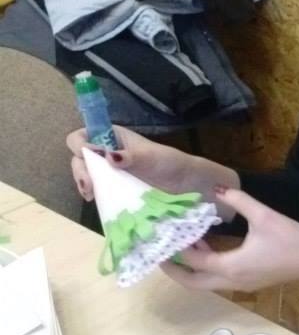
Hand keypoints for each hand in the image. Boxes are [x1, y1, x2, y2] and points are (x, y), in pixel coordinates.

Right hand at [67, 125, 193, 201]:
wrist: (183, 183)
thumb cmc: (168, 163)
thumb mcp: (151, 157)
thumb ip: (131, 156)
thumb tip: (108, 156)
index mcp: (112, 136)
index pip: (83, 135)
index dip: (80, 144)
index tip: (87, 157)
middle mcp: (106, 151)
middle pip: (79, 156)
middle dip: (80, 169)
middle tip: (88, 184)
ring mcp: (108, 170)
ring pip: (84, 173)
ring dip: (83, 182)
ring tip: (90, 194)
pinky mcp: (112, 187)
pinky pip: (95, 188)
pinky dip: (92, 192)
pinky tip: (94, 199)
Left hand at [160, 188, 298, 291]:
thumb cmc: (290, 239)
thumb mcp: (263, 215)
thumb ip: (237, 200)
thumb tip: (217, 188)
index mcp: (231, 266)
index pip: (194, 261)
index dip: (177, 249)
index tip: (163, 236)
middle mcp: (231, 281)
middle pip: (193, 283)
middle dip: (175, 271)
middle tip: (160, 253)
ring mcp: (239, 286)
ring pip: (205, 284)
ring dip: (192, 268)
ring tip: (183, 244)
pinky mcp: (247, 284)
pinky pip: (218, 281)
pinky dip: (206, 268)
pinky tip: (207, 247)